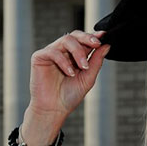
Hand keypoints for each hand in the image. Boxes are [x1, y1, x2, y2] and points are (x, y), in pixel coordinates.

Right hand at [21, 30, 110, 145]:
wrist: (54, 109)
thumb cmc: (70, 96)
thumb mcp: (88, 78)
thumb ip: (96, 62)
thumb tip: (106, 46)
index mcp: (75, 56)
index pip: (84, 41)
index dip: (93, 36)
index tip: (104, 36)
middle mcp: (63, 52)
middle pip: (75, 35)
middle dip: (87, 38)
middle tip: (96, 44)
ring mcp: (51, 53)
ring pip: (66, 40)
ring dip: (78, 52)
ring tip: (83, 67)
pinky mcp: (39, 57)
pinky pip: (53, 51)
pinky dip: (64, 62)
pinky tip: (70, 73)